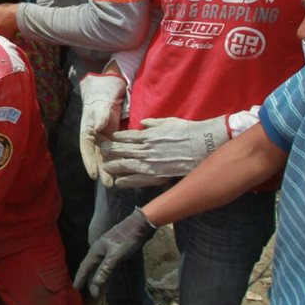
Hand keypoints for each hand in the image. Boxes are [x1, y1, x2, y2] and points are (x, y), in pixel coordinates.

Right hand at [73, 208, 154, 296]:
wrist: (138, 227)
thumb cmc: (126, 239)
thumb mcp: (116, 255)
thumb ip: (105, 269)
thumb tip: (95, 283)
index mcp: (96, 251)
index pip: (85, 267)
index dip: (80, 277)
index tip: (76, 288)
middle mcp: (98, 251)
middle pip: (91, 269)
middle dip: (91, 282)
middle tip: (94, 295)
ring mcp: (106, 252)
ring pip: (99, 269)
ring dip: (99, 280)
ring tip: (100, 292)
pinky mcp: (114, 253)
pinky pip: (107, 267)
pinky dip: (106, 276)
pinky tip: (108, 283)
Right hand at [78, 73, 125, 187]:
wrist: (110, 87)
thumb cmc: (101, 94)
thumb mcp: (101, 104)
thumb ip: (100, 116)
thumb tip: (98, 128)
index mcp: (88, 130)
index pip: (87, 149)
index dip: (90, 162)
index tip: (94, 175)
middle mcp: (95, 136)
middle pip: (97, 156)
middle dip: (102, 170)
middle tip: (108, 184)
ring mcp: (105, 137)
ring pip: (106, 155)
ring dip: (110, 168)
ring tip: (115, 182)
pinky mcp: (114, 135)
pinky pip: (116, 150)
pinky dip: (119, 159)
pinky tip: (125, 168)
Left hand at [100, 115, 229, 187]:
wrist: (203, 144)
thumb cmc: (187, 131)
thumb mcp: (168, 121)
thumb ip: (153, 123)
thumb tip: (143, 124)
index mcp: (148, 135)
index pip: (126, 137)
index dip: (116, 138)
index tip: (109, 138)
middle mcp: (146, 149)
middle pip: (122, 150)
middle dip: (110, 151)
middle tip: (101, 151)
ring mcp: (150, 163)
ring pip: (126, 165)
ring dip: (114, 166)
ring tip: (105, 167)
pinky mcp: (157, 175)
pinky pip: (138, 179)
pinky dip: (126, 181)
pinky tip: (118, 182)